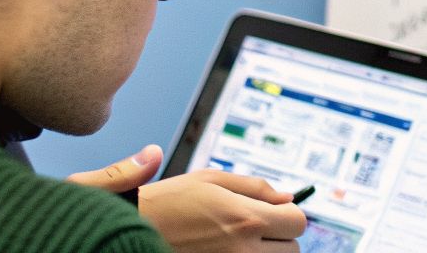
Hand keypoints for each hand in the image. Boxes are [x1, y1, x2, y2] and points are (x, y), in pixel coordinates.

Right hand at [68, 145, 308, 252]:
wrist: (128, 232)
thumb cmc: (167, 202)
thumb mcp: (209, 180)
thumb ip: (254, 186)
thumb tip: (287, 195)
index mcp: (243, 217)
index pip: (297, 222)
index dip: (289, 215)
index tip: (275, 213)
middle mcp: (242, 248)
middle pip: (293, 249)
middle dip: (279, 237)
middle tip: (254, 229)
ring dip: (266, 252)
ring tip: (239, 241)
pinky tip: (226, 251)